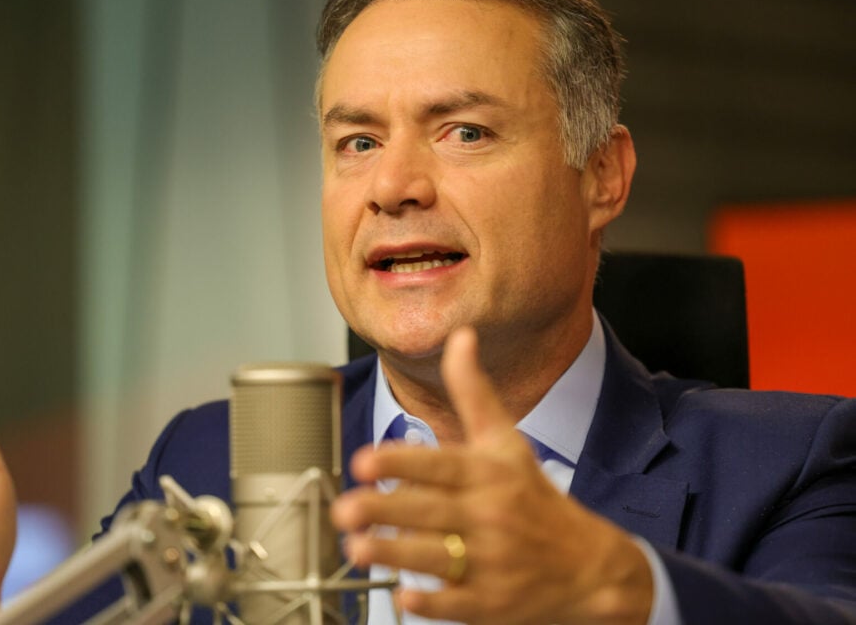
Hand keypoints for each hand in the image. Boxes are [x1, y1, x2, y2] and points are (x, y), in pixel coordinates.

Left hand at [331, 327, 653, 623]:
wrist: (589, 566)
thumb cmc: (534, 497)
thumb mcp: (505, 441)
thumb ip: (473, 391)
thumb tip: (460, 335)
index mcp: (489, 473)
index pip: (440, 464)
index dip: (400, 461)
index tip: (364, 460)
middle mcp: (490, 515)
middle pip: (430, 510)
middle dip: (384, 509)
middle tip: (344, 508)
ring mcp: (492, 562)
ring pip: (436, 557)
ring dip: (394, 554)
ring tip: (357, 549)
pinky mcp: (492, 604)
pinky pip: (457, 604)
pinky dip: (430, 602)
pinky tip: (402, 597)